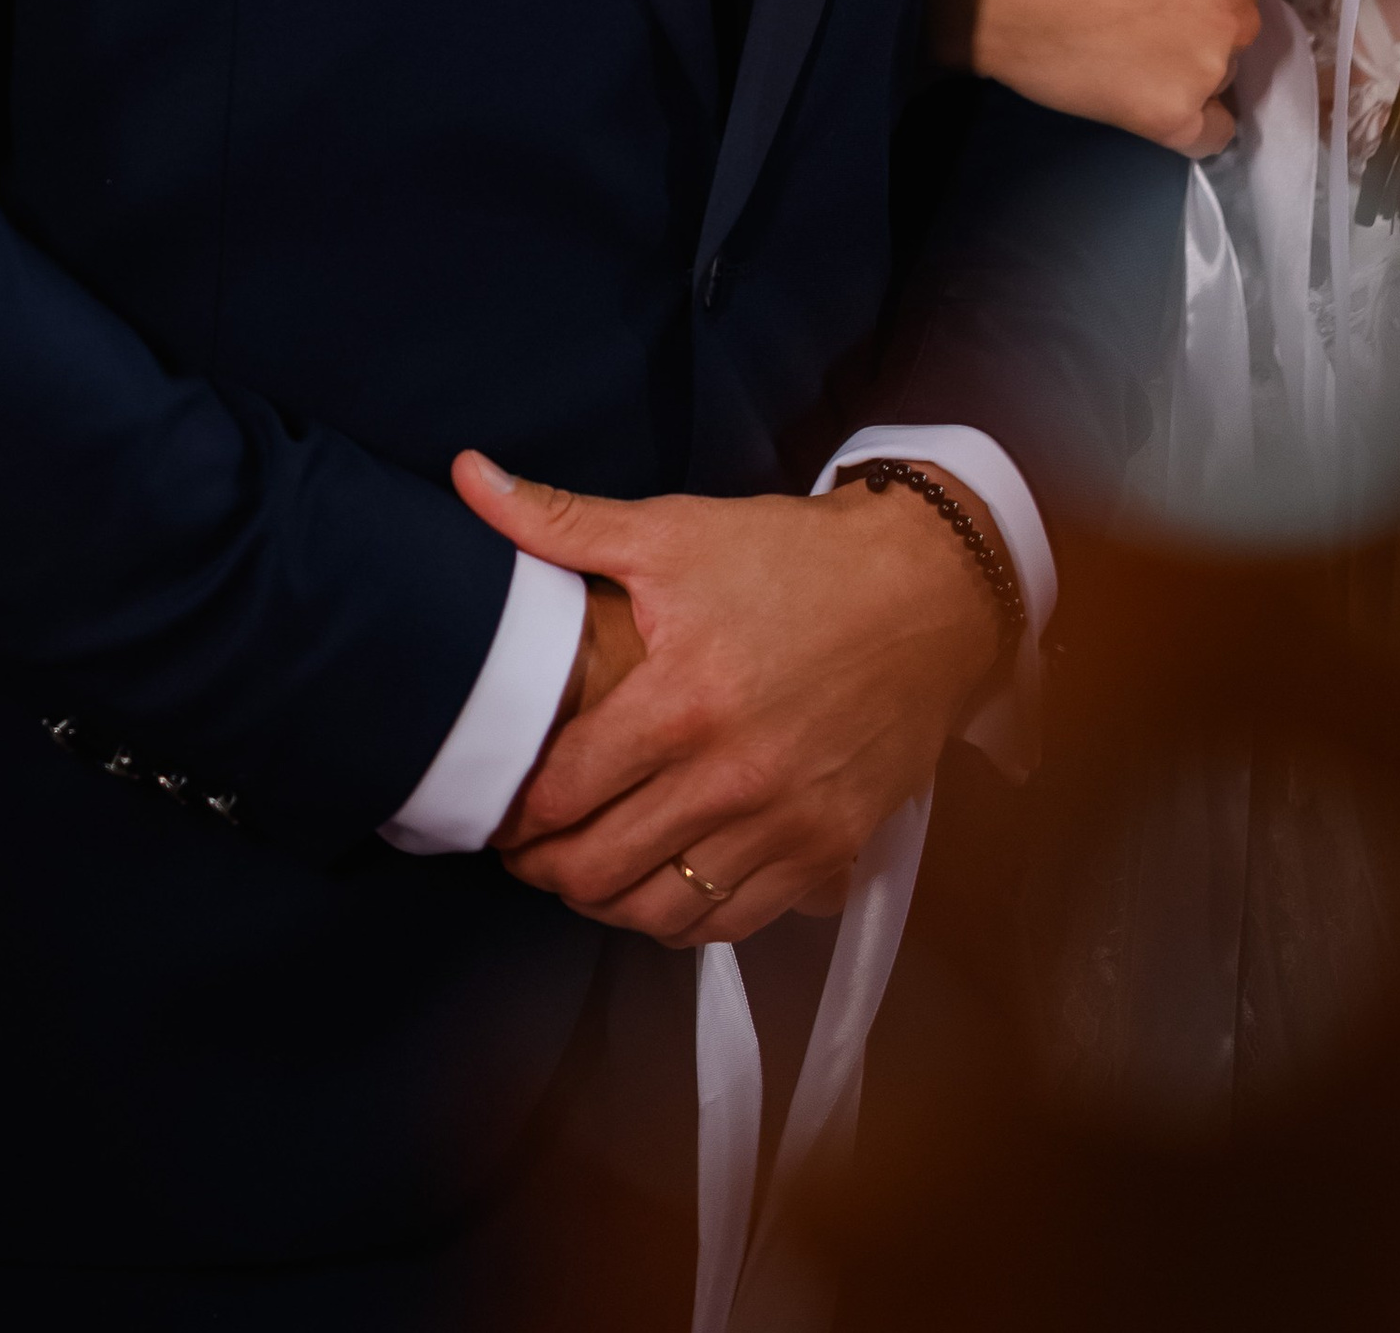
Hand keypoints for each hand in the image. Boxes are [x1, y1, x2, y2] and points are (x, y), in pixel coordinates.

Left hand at [454, 452, 1006, 944]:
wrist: (931, 590)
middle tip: (528, 849)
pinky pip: (735, 922)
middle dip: (545, 867)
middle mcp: (733, 774)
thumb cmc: (796, 557)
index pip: (562, 792)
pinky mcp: (829, 849)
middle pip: (599, 867)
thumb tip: (468, 478)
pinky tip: (663, 883)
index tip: (499, 808)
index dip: (514, 813)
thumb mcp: (675, 530)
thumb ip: (561, 520)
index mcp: (683, 699)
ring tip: (586, 870)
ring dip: (607, 902)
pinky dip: (685, 917)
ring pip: (662, 911)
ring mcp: (786, 821)